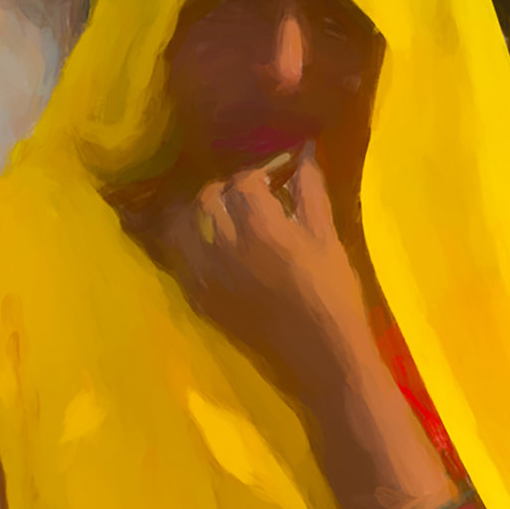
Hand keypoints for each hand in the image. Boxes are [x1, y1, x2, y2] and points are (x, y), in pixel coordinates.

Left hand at [115, 147, 370, 369]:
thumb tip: (302, 150)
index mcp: (261, 228)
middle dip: (227, 189)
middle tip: (250, 194)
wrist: (319, 358)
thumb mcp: (327, 239)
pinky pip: (176, 258)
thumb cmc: (333, 296)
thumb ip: (310, 191)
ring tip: (221, 214)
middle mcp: (223, 248)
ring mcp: (205, 275)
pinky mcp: (198, 298)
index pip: (243, 182)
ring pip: (182, 225)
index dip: (259, 172)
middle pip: (207, 198)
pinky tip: (202, 240)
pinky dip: (184, 242)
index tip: (275, 176)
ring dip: (198, 211)